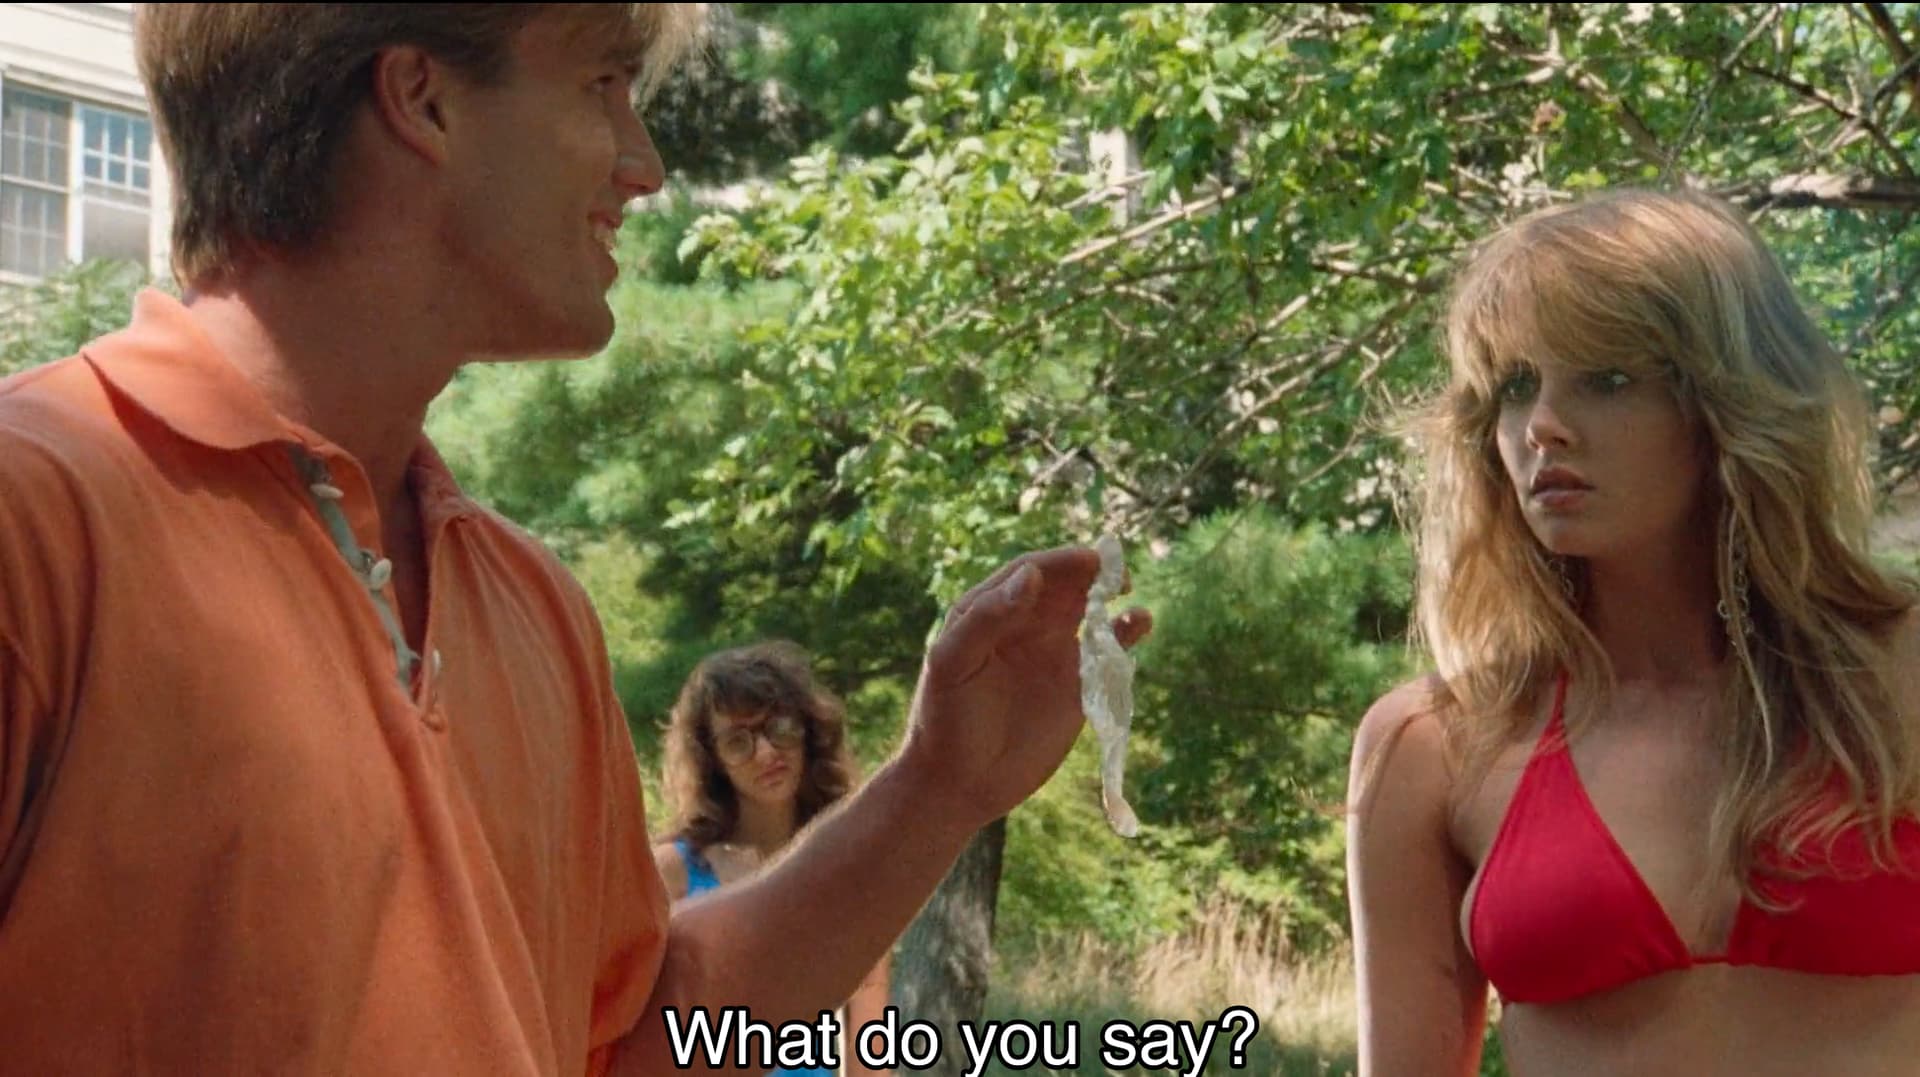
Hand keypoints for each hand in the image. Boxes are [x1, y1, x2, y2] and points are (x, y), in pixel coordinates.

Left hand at [899, 545, 1152, 830]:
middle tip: (1117, 573)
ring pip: (1091, 612)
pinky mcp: (1077, 687)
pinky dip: (1126, 633)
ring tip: (1127, 591)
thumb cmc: (944, 719)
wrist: (959, 783)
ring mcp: (1053, 654)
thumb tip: (1031, 576)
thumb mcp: (953, 663)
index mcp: (989, 610)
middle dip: (1092, 573)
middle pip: (1066, 585)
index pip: (1030, 572)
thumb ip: (987, 617)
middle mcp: (1024, 625)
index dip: (1060, 562)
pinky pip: (1107, 652)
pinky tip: (1140, 623)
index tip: (1089, 560)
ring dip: (1112, 597)